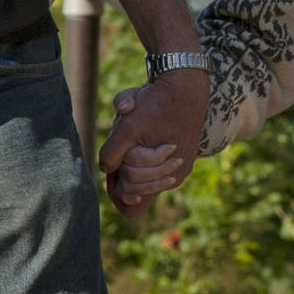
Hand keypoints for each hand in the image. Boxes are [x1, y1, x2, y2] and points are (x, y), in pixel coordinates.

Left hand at [98, 68, 208, 217]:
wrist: (186, 84)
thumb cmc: (157, 103)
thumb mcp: (128, 126)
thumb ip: (111, 153)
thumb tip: (106, 169)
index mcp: (165, 176)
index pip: (131, 209)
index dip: (117, 195)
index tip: (114, 174)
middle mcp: (174, 178)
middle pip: (135, 193)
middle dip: (124, 173)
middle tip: (124, 148)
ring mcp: (180, 167)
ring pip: (145, 178)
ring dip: (136, 161)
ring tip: (138, 138)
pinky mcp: (184, 155)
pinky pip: (156, 166)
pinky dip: (147, 155)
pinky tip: (148, 136)